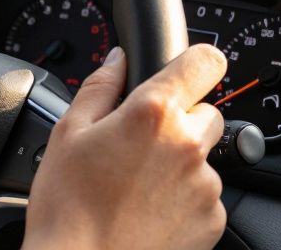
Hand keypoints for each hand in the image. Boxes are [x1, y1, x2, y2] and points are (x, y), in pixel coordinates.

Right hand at [23, 44, 227, 249]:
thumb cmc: (68, 207)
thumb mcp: (68, 134)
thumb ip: (100, 87)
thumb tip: (118, 60)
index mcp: (152, 114)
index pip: (205, 62)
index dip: (195, 63)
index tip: (186, 71)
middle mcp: (187, 145)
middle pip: (207, 112)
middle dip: (180, 120)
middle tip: (140, 144)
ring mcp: (205, 186)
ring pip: (203, 157)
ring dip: (179, 163)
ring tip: (136, 186)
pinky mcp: (213, 220)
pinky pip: (205, 196)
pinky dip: (183, 199)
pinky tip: (147, 210)